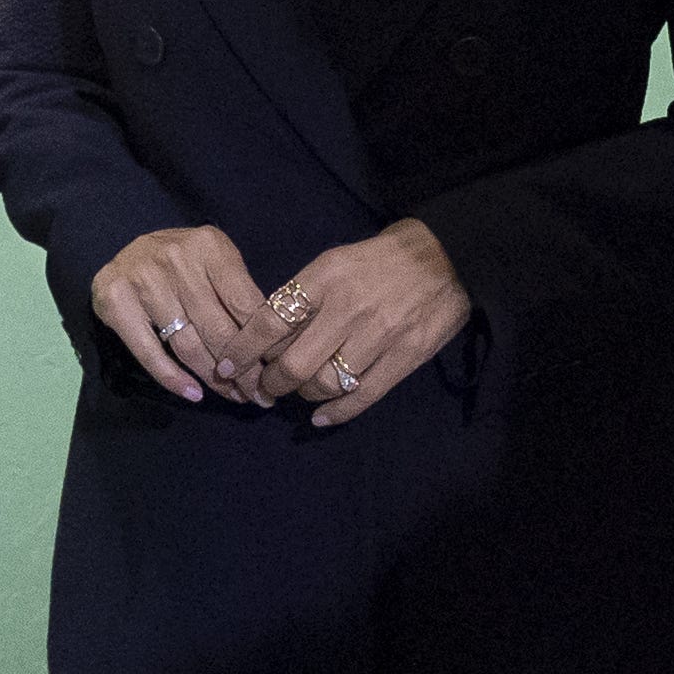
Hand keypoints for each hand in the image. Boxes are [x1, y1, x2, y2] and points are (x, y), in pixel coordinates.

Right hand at [87, 224, 274, 405]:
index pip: (245, 305)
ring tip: (234, 396)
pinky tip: (194, 393)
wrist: (126, 250)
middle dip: (244, 370)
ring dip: (214, 380)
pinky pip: (150, 353)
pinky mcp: (115, 303)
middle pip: (218, 330)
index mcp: (209, 247)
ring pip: (188, 345)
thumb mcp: (216, 259)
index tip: (275, 370)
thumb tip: (269, 345)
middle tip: (258, 393)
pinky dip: (173, 378)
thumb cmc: (182, 260)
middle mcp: (176, 261)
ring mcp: (143, 281)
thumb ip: (238, 291)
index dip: (263, 344)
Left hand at [249, 221, 466, 428]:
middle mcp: (349, 308)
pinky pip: (363, 396)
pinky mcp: (406, 357)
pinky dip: (337, 413)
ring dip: (304, 395)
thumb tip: (266, 334)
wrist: (447, 255)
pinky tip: (321, 418)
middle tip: (265, 388)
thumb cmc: (380, 259)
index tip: (227, 366)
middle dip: (271, 383)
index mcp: (325, 279)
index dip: (243, 350)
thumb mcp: (333, 262)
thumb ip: (302, 296)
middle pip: (295, 363)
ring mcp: (380, 335)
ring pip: (326, 383)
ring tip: (300, 392)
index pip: (270, 322)